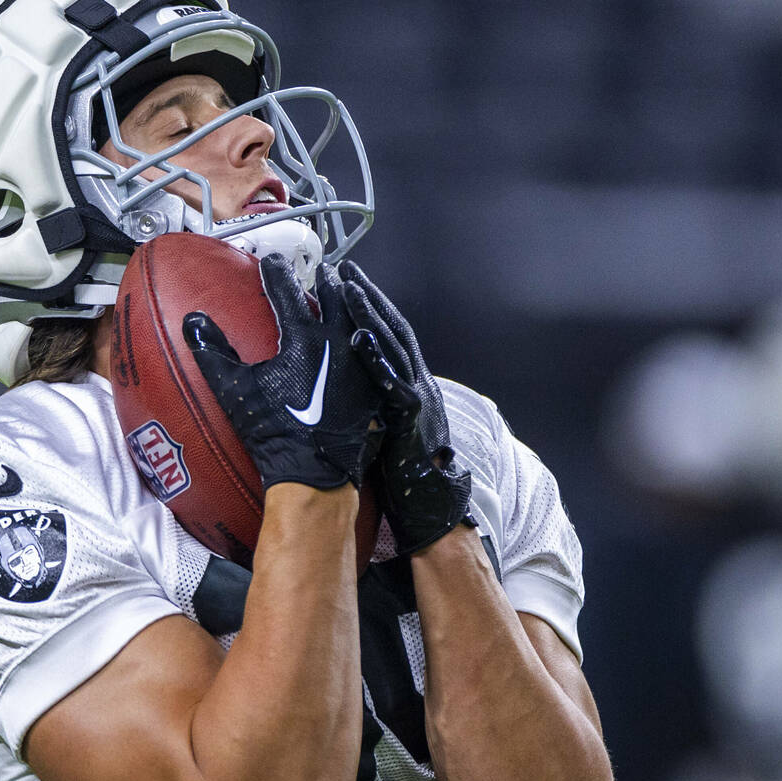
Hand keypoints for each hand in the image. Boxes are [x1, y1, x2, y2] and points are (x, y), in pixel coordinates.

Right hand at [183, 256, 384, 489]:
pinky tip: (365, 337)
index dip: (276, 274)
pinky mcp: (375, 385)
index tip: (270, 262)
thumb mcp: (235, 391)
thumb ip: (212, 353)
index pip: (286, 292)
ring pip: (361, 318)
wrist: (316, 472)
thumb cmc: (274, 432)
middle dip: (324, 282)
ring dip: (352, 302)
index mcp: (303, 337)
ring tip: (349, 291)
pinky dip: (369, 334)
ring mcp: (361, 363)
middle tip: (320, 271)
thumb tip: (192, 320)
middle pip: (333, 298)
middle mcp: (338, 342)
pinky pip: (376, 348)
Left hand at [340, 260, 472, 551]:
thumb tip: (351, 395)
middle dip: (370, 297)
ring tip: (347, 287)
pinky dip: (375, 358)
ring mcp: (419, 400)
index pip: (391, 337)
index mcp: (412, 387)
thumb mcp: (391, 432)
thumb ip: (377, 408)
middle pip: (393, 330)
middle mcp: (419, 385)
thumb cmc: (406, 477)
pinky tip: (357, 337)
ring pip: (394, 347)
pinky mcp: (412, 420)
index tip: (350, 280)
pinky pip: (392, 382)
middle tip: (345, 268)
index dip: (373, 307)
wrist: (436, 512)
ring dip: (370, 315)